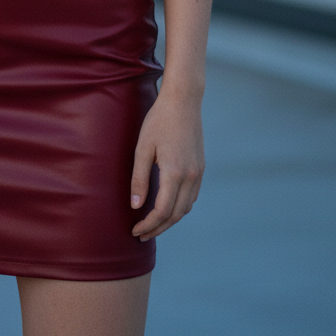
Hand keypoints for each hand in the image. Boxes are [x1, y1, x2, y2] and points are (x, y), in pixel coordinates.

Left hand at [129, 87, 204, 240]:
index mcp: (174, 173)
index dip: (148, 224)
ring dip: (170, 220)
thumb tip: (135, 206)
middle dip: (158, 228)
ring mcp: (198, 173)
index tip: (135, 230)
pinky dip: (179, 207)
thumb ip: (139, 178)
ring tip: (153, 224)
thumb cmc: (159, 121)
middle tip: (142, 234)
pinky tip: (167, 206)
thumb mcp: (143, 148)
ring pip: (186, 207)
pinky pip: (192, 196)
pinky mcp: (200, 167)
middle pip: (176, 214)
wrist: (183, 101)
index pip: (162, 211)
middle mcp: (190, 177)